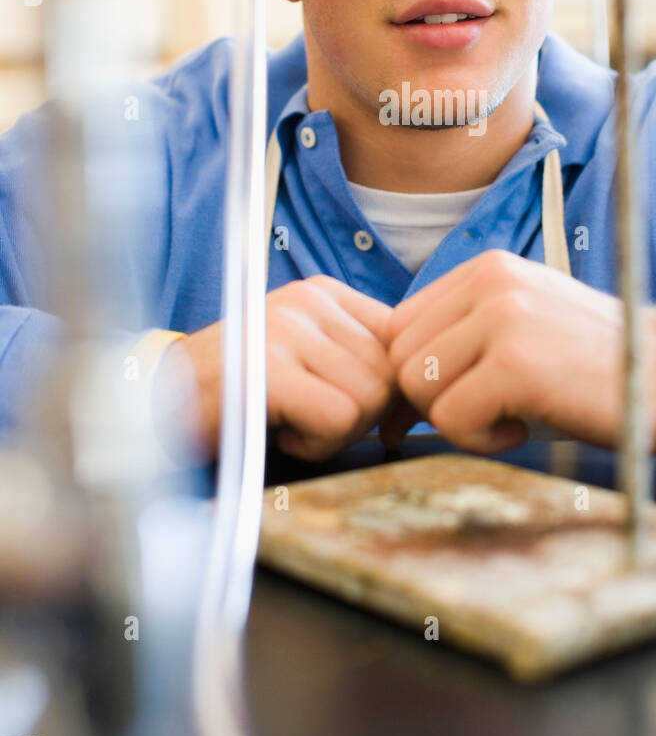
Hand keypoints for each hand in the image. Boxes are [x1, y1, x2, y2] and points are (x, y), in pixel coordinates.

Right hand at [162, 276, 395, 460]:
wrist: (156, 409)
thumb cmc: (238, 396)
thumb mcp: (305, 361)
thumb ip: (359, 363)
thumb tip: (420, 399)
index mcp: (323, 293)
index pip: (400, 340)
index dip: (389, 390)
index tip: (358, 414)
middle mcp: (308, 300)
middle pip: (388, 376)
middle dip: (356, 415)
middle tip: (304, 417)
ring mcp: (286, 328)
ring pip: (368, 399)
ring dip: (332, 431)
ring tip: (286, 419)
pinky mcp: (268, 366)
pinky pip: (338, 418)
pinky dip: (313, 442)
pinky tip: (277, 429)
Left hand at [388, 250, 655, 453]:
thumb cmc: (594, 364)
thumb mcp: (521, 326)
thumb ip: (460, 338)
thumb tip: (386, 394)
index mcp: (485, 268)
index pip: (400, 326)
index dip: (415, 375)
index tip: (452, 402)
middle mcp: (490, 282)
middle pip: (401, 358)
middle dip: (432, 400)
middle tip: (488, 411)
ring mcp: (503, 319)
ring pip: (418, 387)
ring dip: (455, 420)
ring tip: (509, 415)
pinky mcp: (517, 364)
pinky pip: (451, 417)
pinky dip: (480, 439)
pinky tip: (524, 427)